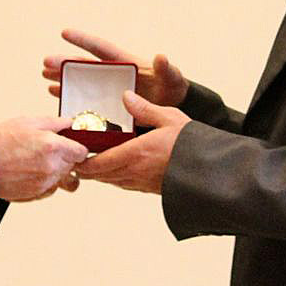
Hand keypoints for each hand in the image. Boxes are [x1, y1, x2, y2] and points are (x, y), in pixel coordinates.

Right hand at [0, 116, 89, 201]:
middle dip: (67, 158)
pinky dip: (46, 182)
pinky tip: (31, 171)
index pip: (82, 152)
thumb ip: (55, 123)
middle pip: (74, 166)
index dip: (77, 147)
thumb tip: (71, 123)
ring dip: (58, 171)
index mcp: (53, 147)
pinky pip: (51, 189)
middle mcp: (52, 168)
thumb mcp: (29, 122)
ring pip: (64, 179)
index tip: (70, 144)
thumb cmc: (0, 140)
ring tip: (39, 162)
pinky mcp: (35, 194)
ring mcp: (44, 183)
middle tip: (50, 150)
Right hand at [41, 28, 188, 107]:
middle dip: (65, 63)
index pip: (100, 48)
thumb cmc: (172, 87)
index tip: (64, 32)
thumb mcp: (171, 77)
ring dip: (62, 78)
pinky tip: (55, 94)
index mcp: (123, 62)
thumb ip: (166, 69)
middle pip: (84, 66)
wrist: (171, 107)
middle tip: (45, 63)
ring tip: (44, 75)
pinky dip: (70, 96)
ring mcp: (108, 89)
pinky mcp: (107, 104)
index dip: (83, 40)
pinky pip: (85, 99)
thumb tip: (160, 57)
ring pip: (80, 81)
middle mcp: (112, 73)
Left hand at [73, 91, 189, 193]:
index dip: (83, 162)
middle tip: (76, 160)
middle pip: (102, 175)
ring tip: (91, 165)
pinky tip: (116, 170)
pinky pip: (126, 184)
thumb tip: (125, 96)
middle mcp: (136, 171)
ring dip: (101, 174)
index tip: (74, 156)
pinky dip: (115, 178)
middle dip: (87, 169)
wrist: (212, 171)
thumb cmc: (192, 143)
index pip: (100, 162)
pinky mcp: (151, 189)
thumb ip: (145, 109)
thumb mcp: (169, 118)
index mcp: (136, 153)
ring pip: (113, 181)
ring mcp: (143, 183)